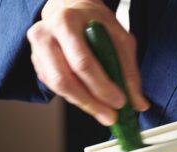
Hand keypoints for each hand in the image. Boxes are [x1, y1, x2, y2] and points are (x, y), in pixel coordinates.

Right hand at [26, 0, 148, 125]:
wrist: (69, 9)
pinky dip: (75, 98)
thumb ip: (129, 70)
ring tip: (103, 113)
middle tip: (110, 116)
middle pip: (64, 79)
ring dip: (83, 104)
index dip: (101, 87)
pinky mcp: (37, 64)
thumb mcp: (119, 36)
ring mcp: (37, 51)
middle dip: (90, 103)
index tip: (119, 102)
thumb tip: (138, 103)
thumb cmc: (94, 21)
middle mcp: (45, 35)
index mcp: (67, 22)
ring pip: (58, 88)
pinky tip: (89, 99)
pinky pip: (55, 88)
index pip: (83, 62)